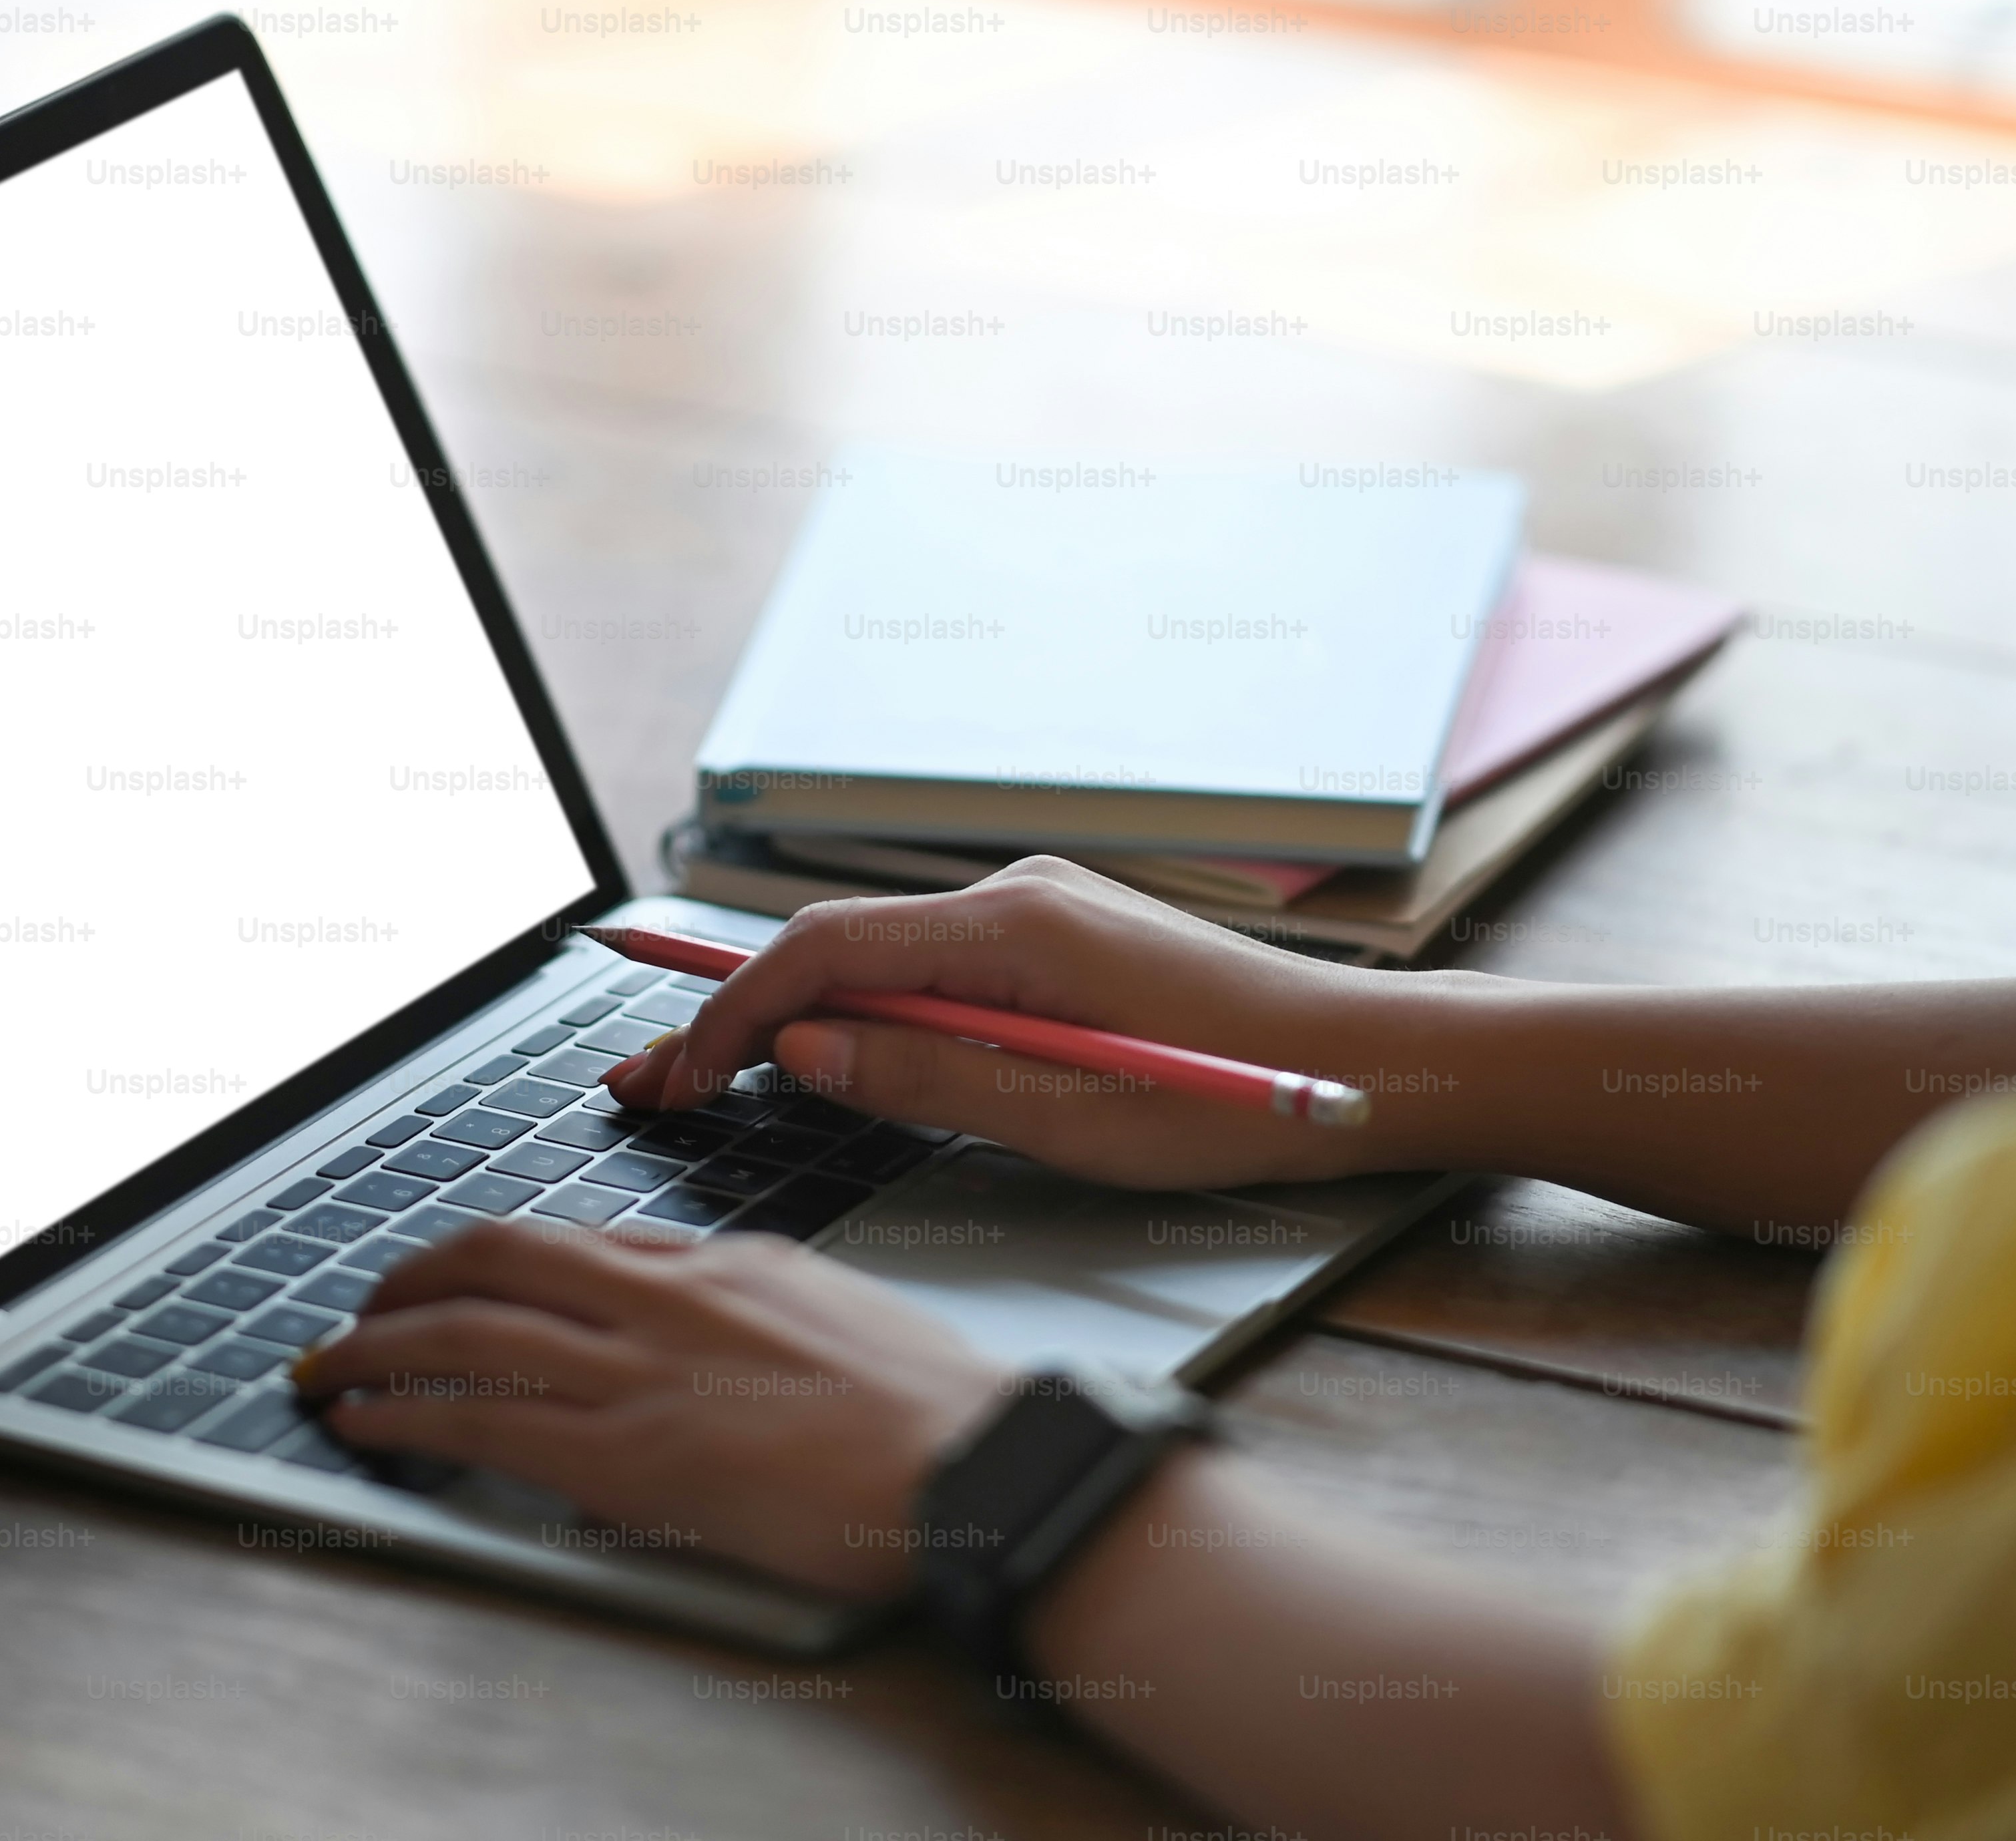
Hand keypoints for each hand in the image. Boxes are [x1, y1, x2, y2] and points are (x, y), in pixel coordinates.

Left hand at [291, 1222, 1013, 1597]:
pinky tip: (367, 1421)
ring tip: (331, 1365)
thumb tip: (692, 1351)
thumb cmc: (935, 1416)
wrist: (975, 1464)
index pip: (583, 1245)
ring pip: (471, 1332)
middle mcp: (671, 1300)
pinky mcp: (630, 1455)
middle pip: (502, 1257)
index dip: (501, 1261)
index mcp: (728, 1263)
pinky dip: (406, 1413)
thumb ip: (750, 1326)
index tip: (463, 1279)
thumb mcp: (834, 1326)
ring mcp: (644, 1373)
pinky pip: (485, 1421)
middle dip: (414, 1276)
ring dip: (380, 1346)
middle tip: (365, 1306)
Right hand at [608, 858, 1387, 1188]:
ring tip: (714, 1077)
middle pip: (837, 945)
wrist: (1363, 1063)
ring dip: (796, 1014)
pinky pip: (933, 966)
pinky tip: (827, 1054)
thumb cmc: (1236, 1103)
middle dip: (736, 1015)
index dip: (731, 1017)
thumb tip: (803, 1052)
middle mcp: (1015, 896)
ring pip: (881, 956)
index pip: (823, 953)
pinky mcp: (1060, 941)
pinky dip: (865, 1008)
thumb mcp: (1064, 1119)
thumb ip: (924, 1079)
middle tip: (652, 1083)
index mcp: (1011, 928)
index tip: (677, 1079)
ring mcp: (1038, 912)